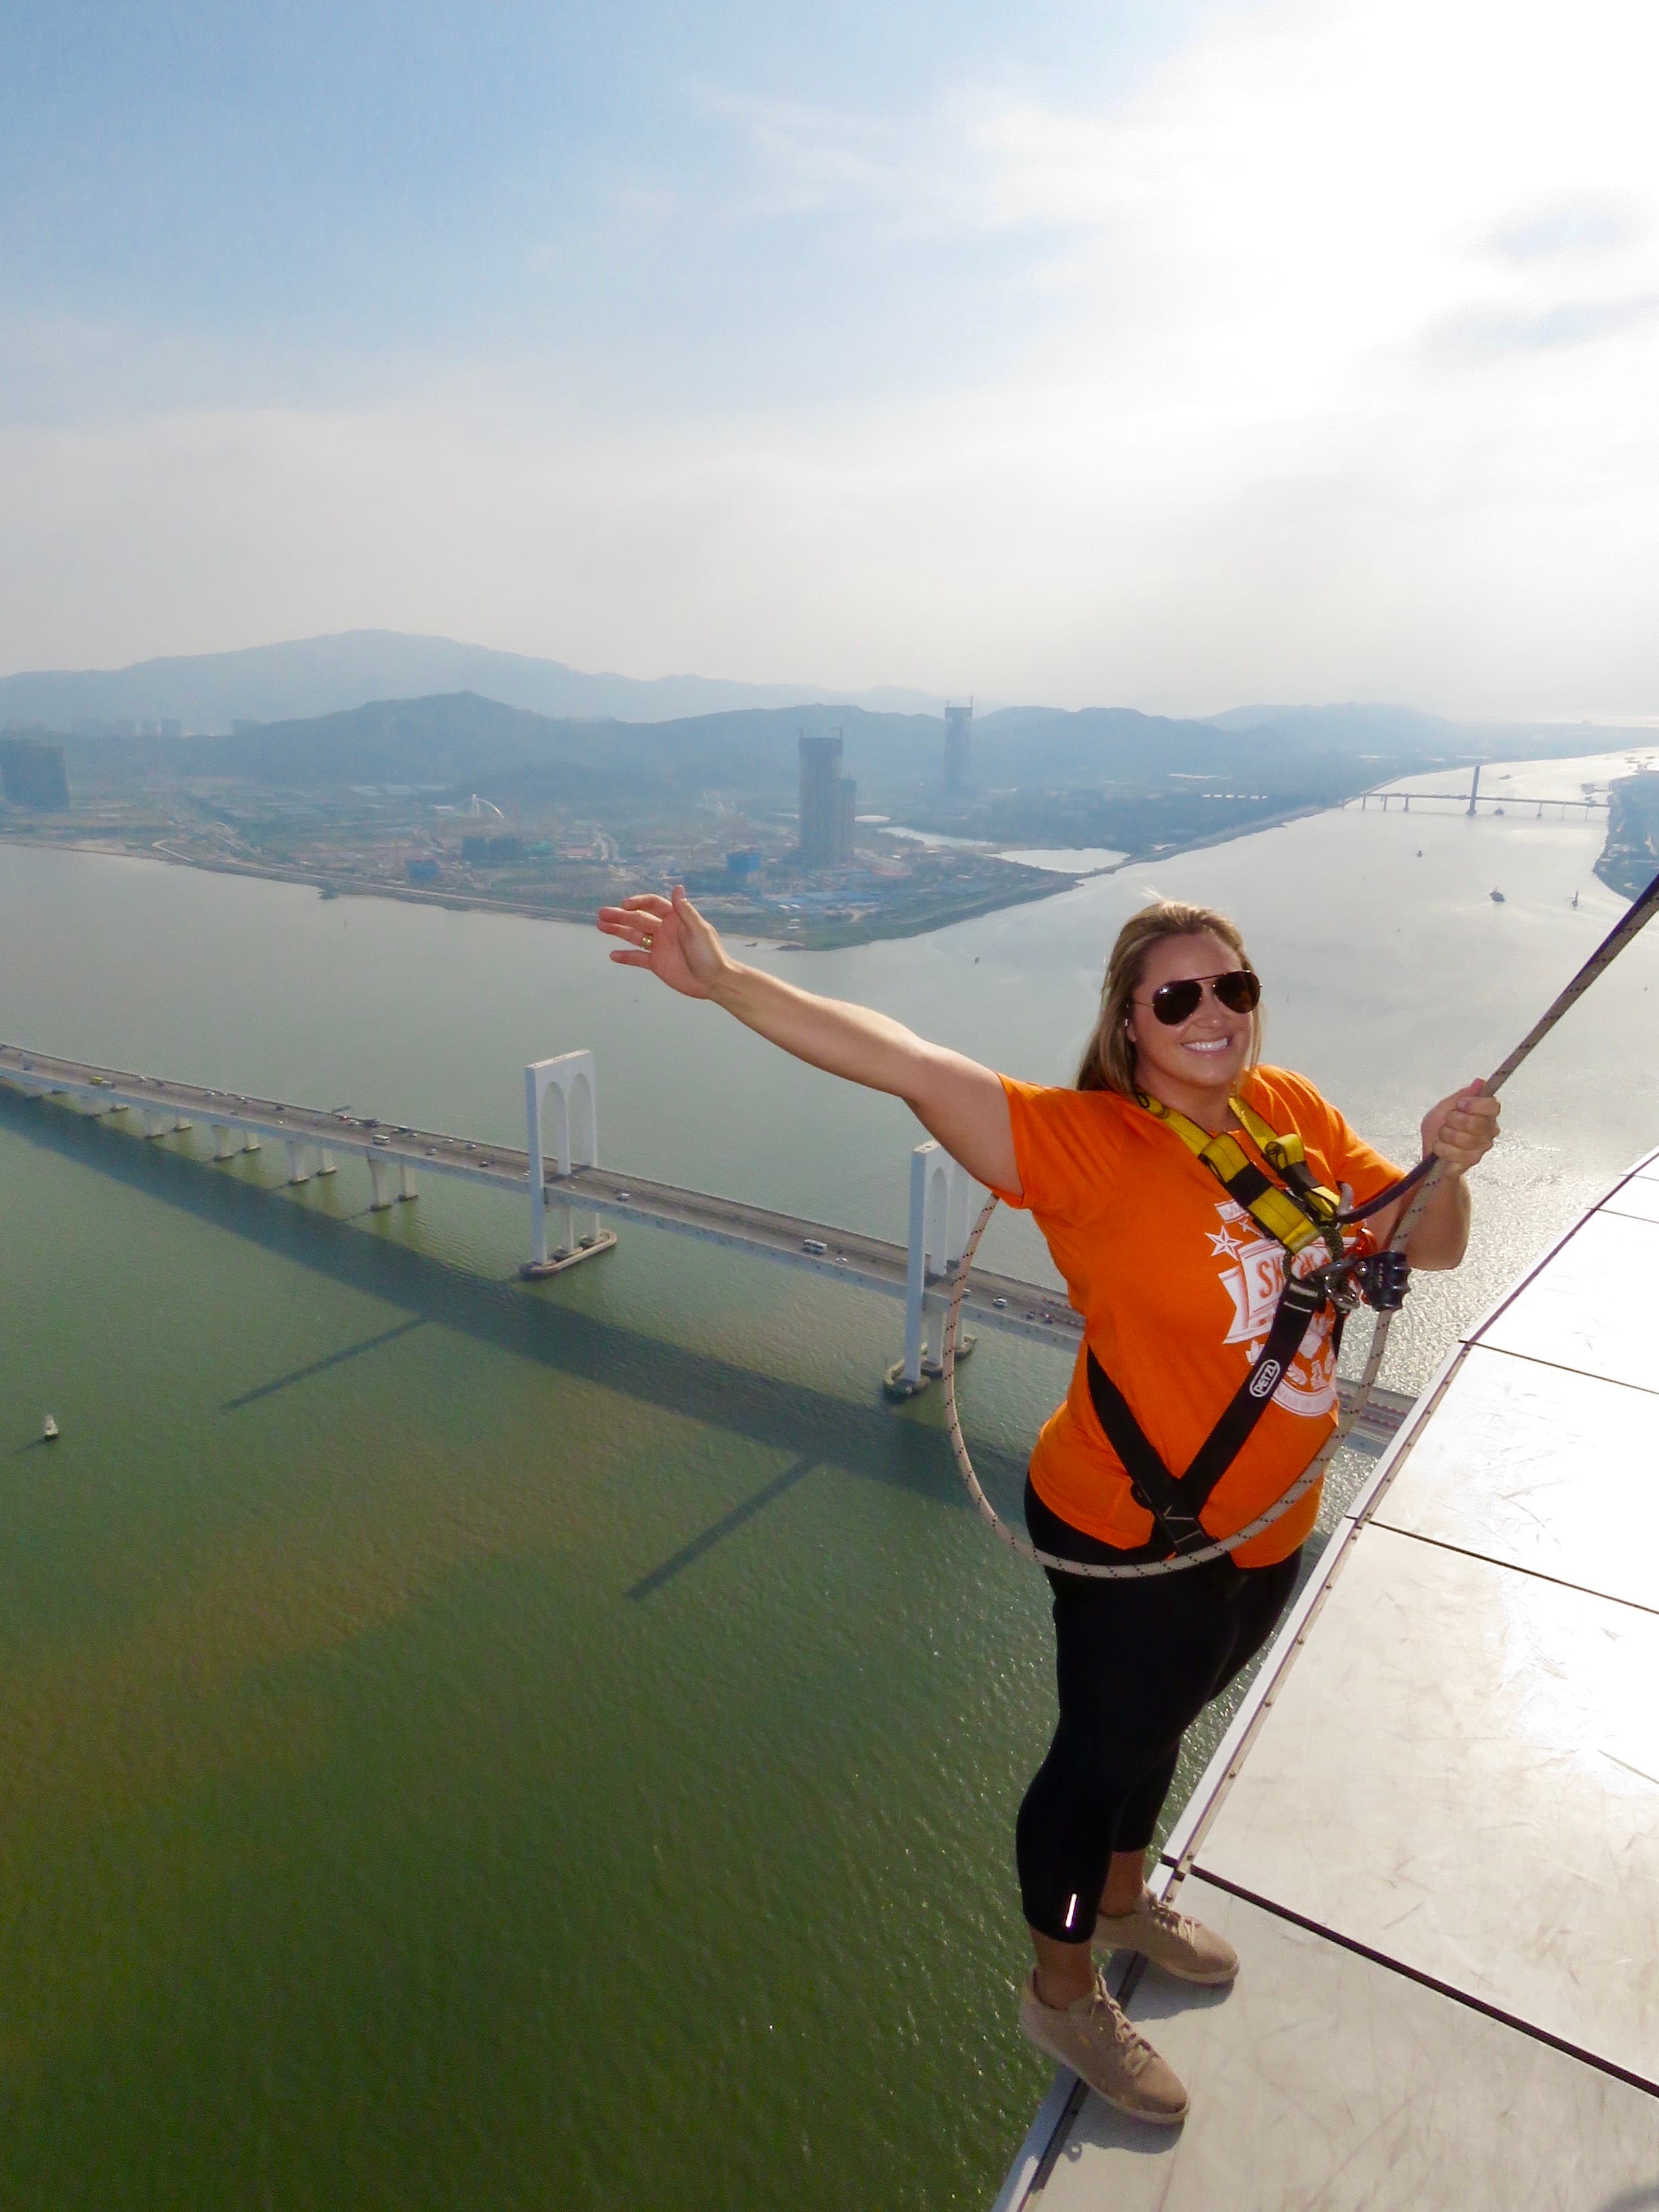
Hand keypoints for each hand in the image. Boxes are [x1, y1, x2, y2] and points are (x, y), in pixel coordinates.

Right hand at [596, 885, 731, 1000]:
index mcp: (675, 919)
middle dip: (620, 916)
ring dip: (618, 931)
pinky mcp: (656, 963)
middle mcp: (664, 930)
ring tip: (600, 925)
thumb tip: (677, 887)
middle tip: (602, 913)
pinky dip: (625, 956)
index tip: (624, 905)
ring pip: (634, 936)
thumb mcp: (698, 930)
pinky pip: (637, 957)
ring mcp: (659, 946)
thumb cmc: (710, 954)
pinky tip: (612, 954)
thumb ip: (684, 910)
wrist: (714, 981)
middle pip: (638, 919)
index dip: (638, 902)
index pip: (653, 905)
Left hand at [1420, 1079, 1500, 1174]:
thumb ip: (1463, 1095)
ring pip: (1466, 1139)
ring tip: (1443, 1135)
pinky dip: (1443, 1149)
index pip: (1492, 1106)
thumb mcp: (1445, 1106)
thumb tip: (1480, 1082)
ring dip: (1446, 1136)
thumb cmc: (1438, 1127)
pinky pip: (1459, 1154)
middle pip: (1477, 1123)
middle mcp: (1489, 1128)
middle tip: (1447, 1122)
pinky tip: (1441, 1147)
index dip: (1475, 1105)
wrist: (1430, 1150)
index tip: (1460, 1105)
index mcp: (1485, 1112)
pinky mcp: (1474, 1160)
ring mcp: (1483, 1145)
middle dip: (1454, 1121)